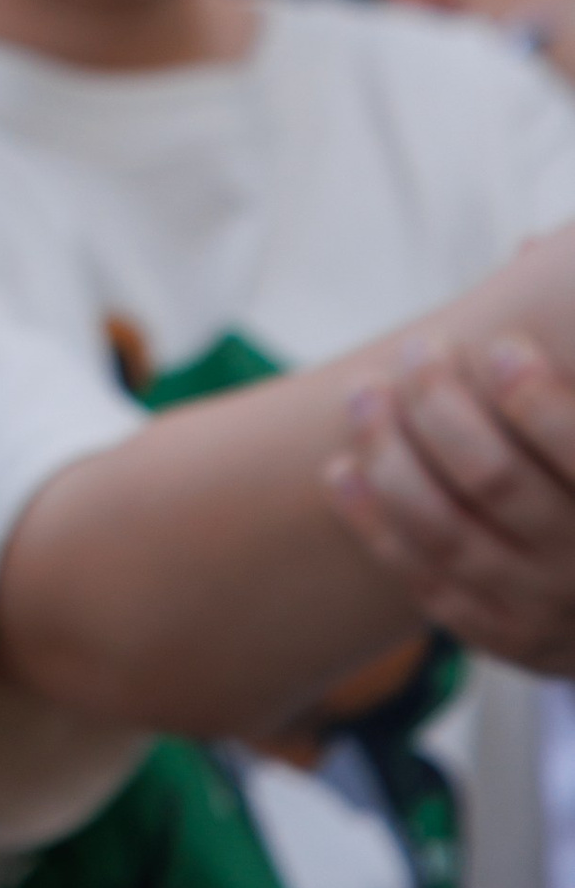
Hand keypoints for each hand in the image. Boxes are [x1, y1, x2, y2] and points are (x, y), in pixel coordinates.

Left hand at [323, 329, 574, 672]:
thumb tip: (525, 251)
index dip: (535, 398)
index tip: (499, 345)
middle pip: (495, 479)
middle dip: (441, 404)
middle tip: (418, 351)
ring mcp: (545, 607)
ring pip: (446, 531)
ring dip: (391, 456)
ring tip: (364, 396)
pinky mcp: (504, 636)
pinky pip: (426, 584)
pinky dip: (376, 525)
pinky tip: (342, 470)